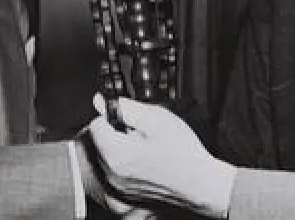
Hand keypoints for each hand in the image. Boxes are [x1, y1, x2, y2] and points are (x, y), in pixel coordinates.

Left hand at [88, 94, 236, 217]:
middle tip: (141, 131)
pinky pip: (116, 171)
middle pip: (99, 142)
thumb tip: (101, 100)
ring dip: (121, 147)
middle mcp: (111, 173)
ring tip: (146, 146)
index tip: (128, 117)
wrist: (200, 183)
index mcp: (115, 153)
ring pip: (107, 157)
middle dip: (116, 132)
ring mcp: (118, 186)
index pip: (95, 125)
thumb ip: (125, 107)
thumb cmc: (182, 153)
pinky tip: (147, 159)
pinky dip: (127, 163)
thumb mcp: (155, 118)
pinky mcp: (126, 193)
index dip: (112, 115)